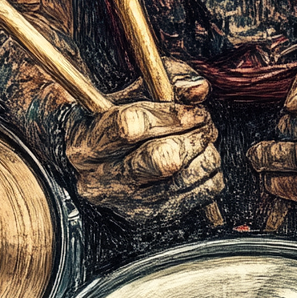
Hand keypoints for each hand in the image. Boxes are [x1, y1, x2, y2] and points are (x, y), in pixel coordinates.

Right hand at [65, 59, 222, 223]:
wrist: (96, 157)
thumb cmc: (117, 115)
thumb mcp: (133, 89)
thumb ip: (167, 80)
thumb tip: (198, 89)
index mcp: (87, 142)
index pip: (130, 127)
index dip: (170, 114)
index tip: (192, 107)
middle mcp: (100, 179)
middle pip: (161, 160)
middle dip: (193, 135)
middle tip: (204, 120)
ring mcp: (124, 203)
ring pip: (184, 178)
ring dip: (206, 152)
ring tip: (204, 136)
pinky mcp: (149, 217)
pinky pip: (198, 195)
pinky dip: (209, 173)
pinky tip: (202, 158)